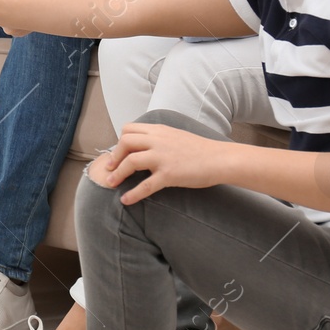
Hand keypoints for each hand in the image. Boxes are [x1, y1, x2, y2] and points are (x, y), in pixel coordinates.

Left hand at [88, 123, 232, 204]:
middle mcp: (158, 141)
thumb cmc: (200, 150)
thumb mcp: (176, 136)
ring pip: (131, 161)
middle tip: (109, 167)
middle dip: (114, 155)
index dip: (120, 140)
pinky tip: (125, 200)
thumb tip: (144, 146)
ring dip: (117, 173)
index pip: (129, 129)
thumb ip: (159, 138)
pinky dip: (133, 194)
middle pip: (125, 142)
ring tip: (111, 183)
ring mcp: (163, 157)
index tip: (119, 152)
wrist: (220, 159)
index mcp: (159, 130)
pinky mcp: (169, 174)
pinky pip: (146, 185)